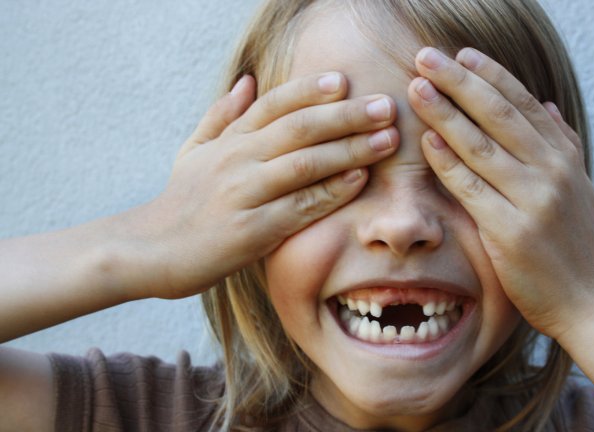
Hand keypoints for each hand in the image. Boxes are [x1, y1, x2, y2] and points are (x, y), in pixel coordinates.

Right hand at [130, 73, 398, 298]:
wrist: (147, 251)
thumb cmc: (178, 201)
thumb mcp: (192, 151)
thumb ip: (221, 116)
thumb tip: (248, 80)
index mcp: (228, 141)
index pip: (274, 104)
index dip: (309, 90)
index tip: (344, 79)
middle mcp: (238, 160)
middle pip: (299, 128)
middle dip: (347, 115)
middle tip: (386, 106)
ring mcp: (245, 194)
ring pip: (305, 164)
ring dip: (351, 149)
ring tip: (387, 139)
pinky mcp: (253, 231)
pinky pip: (300, 207)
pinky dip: (332, 191)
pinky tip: (360, 179)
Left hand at [408, 47, 593, 339]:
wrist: (587, 299)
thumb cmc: (575, 243)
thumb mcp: (578, 186)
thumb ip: (561, 142)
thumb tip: (546, 104)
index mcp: (563, 157)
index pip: (523, 104)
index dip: (492, 75)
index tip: (462, 53)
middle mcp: (551, 171)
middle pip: (499, 115)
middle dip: (460, 82)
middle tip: (427, 57)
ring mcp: (532, 200)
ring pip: (481, 146)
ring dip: (445, 113)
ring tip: (418, 88)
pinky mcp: (510, 231)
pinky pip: (471, 188)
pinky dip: (448, 161)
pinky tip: (427, 140)